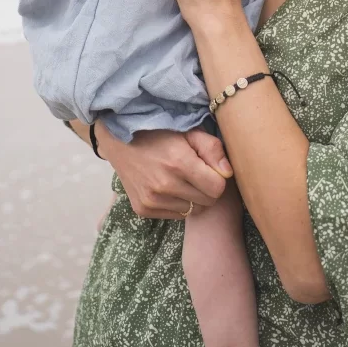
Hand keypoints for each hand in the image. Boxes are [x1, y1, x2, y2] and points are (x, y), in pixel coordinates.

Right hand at [95, 123, 231, 219]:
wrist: (119, 140)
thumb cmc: (158, 132)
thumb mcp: (188, 131)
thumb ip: (212, 149)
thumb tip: (228, 173)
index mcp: (179, 163)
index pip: (217, 188)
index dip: (218, 178)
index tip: (210, 168)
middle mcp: (165, 186)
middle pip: (208, 202)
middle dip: (208, 188)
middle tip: (198, 173)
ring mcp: (152, 200)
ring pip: (193, 211)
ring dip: (194, 198)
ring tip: (183, 179)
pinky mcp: (143, 210)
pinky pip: (176, 215)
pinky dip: (179, 203)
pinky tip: (170, 187)